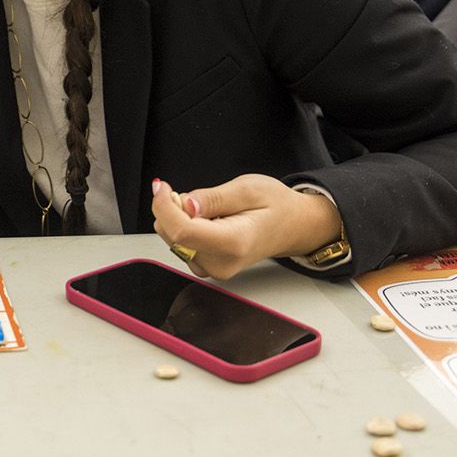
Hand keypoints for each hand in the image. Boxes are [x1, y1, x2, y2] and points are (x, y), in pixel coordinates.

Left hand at [150, 175, 341, 279]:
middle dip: (173, 209)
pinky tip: (208, 221)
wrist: (293, 226)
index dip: (165, 206)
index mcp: (234, 243)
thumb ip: (214, 198)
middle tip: (200, 197)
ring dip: (180, 218)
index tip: (163, 186)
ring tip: (212, 210)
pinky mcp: (206, 267)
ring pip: (172, 240)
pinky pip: (179, 245)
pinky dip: (185, 228)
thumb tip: (185, 204)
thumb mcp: (248, 188)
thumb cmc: (276, 206)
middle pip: (172, 235)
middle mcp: (221, 263)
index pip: (182, 231)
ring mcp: (213, 269)